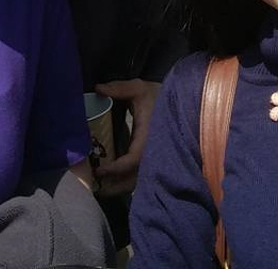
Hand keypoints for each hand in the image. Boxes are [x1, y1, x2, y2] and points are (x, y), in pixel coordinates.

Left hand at [92, 78, 160, 196]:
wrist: (182, 102)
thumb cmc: (159, 96)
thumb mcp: (139, 89)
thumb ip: (118, 89)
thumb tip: (97, 89)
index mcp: (148, 138)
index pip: (132, 161)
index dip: (115, 169)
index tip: (99, 170)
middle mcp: (153, 154)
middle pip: (133, 180)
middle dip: (114, 187)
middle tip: (95, 188)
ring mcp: (156, 160)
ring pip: (138, 182)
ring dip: (120, 187)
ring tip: (101, 189)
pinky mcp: (156, 162)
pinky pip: (141, 178)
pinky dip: (127, 182)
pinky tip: (114, 182)